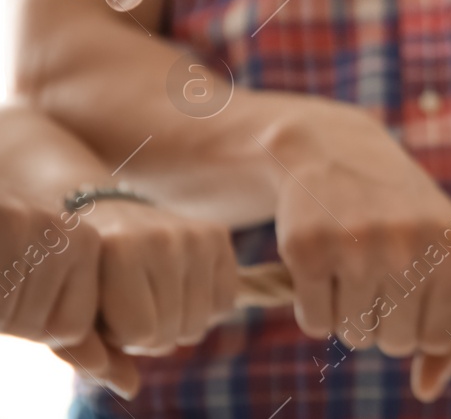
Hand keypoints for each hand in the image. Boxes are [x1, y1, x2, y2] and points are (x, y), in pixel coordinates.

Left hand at [0, 192, 235, 399]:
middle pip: (171, 332)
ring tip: (153, 299)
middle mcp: (163, 237)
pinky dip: (204, 310)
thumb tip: (130, 388)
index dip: (121, 336)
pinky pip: (224, 305)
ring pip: (199, 325)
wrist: (106, 215)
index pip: (143, 333)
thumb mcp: (74, 311)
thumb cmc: (85, 274)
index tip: (107, 312)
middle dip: (149, 335)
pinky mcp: (219, 234)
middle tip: (131, 307)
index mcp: (120, 250)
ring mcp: (196, 235)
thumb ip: (88, 353)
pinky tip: (180, 289)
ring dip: (175, 326)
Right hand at [264, 102, 450, 399]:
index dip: (418, 327)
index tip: (409, 295)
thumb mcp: (441, 238)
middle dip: (380, 323)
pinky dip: (313, 306)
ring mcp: (357, 246)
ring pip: (352, 334)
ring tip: (348, 265)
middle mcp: (409, 245)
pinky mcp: (308, 248)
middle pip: (393, 342)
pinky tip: (321, 264)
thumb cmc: (398, 207)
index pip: (440, 337)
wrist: (334, 149)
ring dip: (346, 313)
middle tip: (372, 277)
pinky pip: (314, 322)